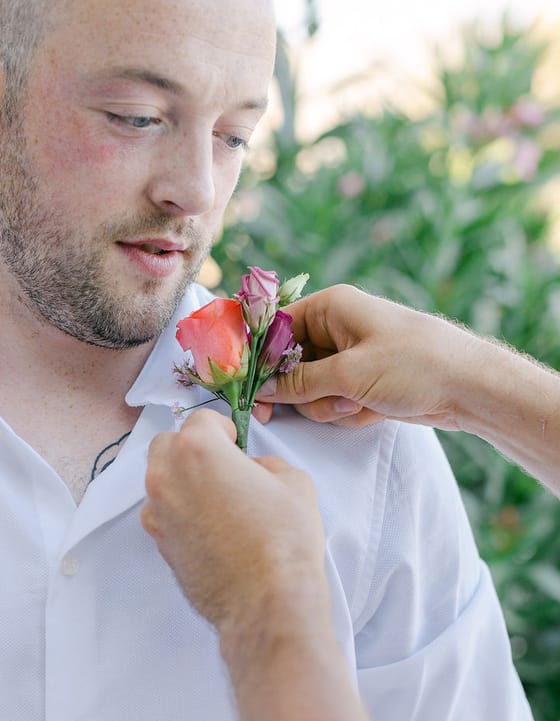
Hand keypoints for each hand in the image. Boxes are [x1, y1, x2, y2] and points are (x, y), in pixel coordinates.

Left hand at [142, 409, 329, 636]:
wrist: (265, 602)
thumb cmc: (283, 541)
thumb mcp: (294, 482)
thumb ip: (266, 465)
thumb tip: (252, 471)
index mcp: (197, 450)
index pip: (202, 421)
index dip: (224, 430)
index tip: (237, 445)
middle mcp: (167, 477)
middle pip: (168, 445)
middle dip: (192, 449)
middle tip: (223, 467)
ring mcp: (157, 513)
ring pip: (161, 481)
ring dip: (183, 480)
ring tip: (218, 502)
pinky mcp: (159, 544)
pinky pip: (163, 515)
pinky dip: (180, 513)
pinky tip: (211, 530)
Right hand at [253, 284, 483, 429]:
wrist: (468, 388)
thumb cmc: (414, 365)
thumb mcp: (349, 374)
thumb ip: (299, 382)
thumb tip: (261, 389)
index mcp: (331, 308)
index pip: (274, 328)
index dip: (260, 359)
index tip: (252, 390)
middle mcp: (336, 329)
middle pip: (288, 365)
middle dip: (303, 391)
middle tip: (321, 404)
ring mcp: (348, 358)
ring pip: (309, 390)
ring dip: (329, 406)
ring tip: (359, 405)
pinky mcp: (360, 383)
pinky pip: (332, 402)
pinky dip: (347, 413)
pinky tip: (371, 411)